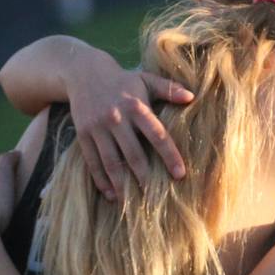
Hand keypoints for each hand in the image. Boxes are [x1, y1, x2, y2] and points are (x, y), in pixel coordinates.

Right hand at [66, 60, 193, 199]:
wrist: (82, 72)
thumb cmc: (122, 80)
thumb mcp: (146, 79)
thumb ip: (168, 89)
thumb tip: (192, 97)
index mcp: (137, 107)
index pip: (157, 135)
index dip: (170, 155)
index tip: (180, 174)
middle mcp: (117, 119)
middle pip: (133, 154)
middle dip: (145, 178)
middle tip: (156, 199)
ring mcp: (98, 128)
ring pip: (111, 162)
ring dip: (121, 184)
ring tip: (131, 202)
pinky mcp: (83, 134)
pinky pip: (92, 161)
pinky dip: (101, 180)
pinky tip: (111, 194)